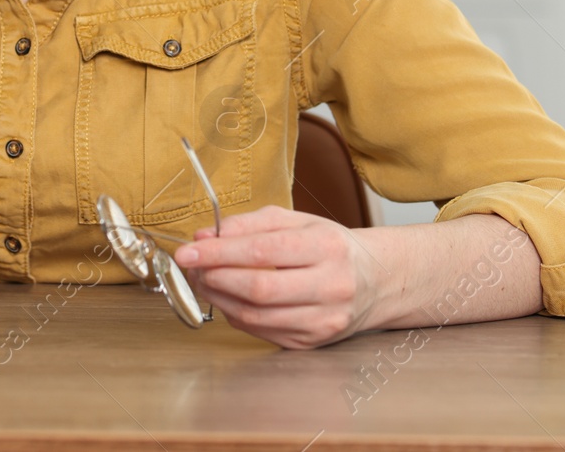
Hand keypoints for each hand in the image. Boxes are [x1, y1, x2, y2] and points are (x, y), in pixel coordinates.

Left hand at [172, 205, 384, 349]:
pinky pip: (262, 331)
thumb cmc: (330, 247)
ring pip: (256, 316)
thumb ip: (249, 224)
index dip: (219, 252)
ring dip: (219, 298)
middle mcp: (330, 286)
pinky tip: (229, 298)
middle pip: (258, 289)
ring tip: (205, 279)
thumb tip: (206, 236)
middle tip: (192, 266)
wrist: (375, 282)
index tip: (189, 250)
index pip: (263, 251)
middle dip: (215, 277)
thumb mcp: (297, 221)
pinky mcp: (312, 342)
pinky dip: (236, 315)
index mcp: (327, 247)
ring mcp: (323, 320)